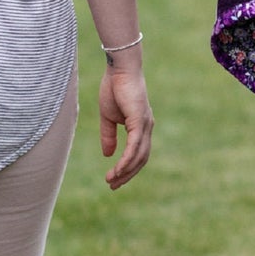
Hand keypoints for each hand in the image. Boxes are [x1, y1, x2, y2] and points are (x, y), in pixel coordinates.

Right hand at [98, 65, 152, 189]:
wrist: (118, 69)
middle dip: (127, 175)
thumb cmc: (114, 88)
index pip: (137, 154)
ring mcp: (145, 124)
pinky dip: (127, 160)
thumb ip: (108, 136)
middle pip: (141, 159)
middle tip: (112, 186)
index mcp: (140, 127)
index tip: (113, 180)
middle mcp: (146, 127)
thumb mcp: (108, 117)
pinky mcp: (139, 121)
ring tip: (112, 180)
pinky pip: (135, 146)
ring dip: (125, 171)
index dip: (127, 169)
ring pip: (139, 156)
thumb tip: (108, 155)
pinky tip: (118, 169)